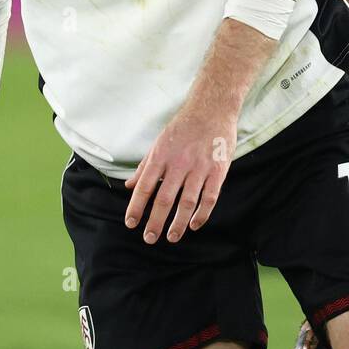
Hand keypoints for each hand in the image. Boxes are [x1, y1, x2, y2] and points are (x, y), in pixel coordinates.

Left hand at [124, 102, 236, 243]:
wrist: (212, 108)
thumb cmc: (183, 126)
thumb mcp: (159, 142)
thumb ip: (145, 166)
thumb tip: (130, 185)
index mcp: (161, 156)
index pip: (144, 187)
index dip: (136, 207)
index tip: (131, 223)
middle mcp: (179, 163)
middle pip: (164, 199)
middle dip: (155, 222)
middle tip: (149, 239)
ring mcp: (200, 168)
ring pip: (187, 203)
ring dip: (178, 223)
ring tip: (171, 238)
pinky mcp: (218, 171)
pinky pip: (209, 198)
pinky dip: (201, 214)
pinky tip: (194, 225)